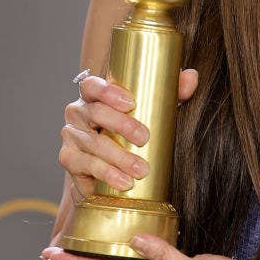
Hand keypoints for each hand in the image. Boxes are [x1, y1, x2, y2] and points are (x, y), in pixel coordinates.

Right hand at [60, 68, 198, 198]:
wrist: (108, 172)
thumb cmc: (131, 134)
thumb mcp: (154, 111)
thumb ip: (171, 93)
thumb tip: (191, 77)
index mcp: (94, 95)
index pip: (92, 85)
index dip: (108, 91)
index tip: (131, 103)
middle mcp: (78, 112)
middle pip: (95, 112)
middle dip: (121, 125)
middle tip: (145, 138)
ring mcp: (71, 136)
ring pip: (93, 143)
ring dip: (119, 157)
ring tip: (141, 169)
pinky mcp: (69, 159)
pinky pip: (86, 165)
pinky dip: (107, 174)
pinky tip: (124, 182)